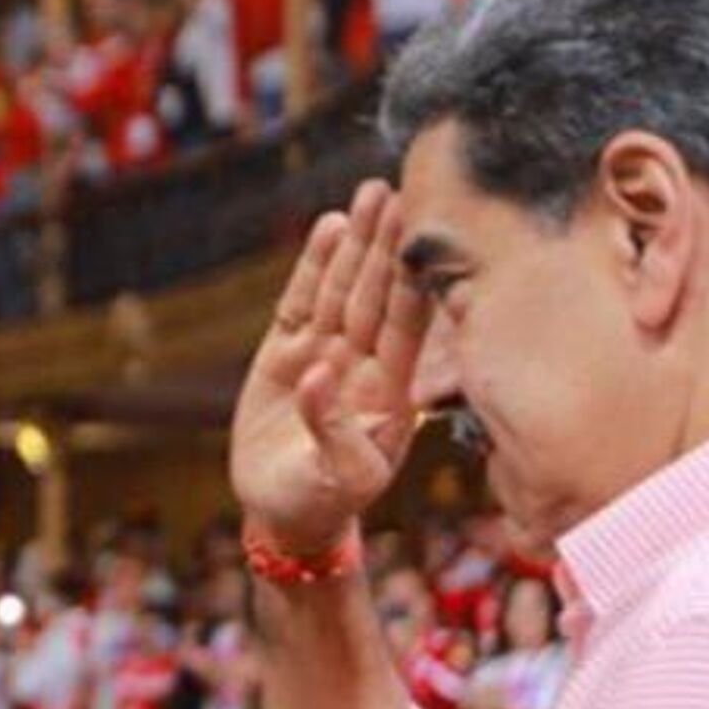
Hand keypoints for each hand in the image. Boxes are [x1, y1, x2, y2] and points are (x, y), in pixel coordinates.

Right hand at [230, 181, 426, 556]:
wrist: (287, 517)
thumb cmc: (325, 503)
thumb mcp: (343, 478)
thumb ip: (335, 430)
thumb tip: (318, 372)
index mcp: (390, 392)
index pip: (404, 324)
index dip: (410, 277)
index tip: (422, 234)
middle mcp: (363, 365)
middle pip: (376, 294)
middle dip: (385, 245)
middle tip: (396, 192)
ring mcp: (325, 355)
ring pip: (343, 291)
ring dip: (355, 245)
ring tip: (368, 196)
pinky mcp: (285, 355)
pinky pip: (302, 303)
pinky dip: (314, 268)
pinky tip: (328, 229)